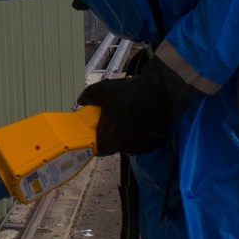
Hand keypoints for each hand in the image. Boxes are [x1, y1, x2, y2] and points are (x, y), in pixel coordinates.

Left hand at [77, 55, 202, 155]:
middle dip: (116, 135)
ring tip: (132, 118)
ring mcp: (140, 147)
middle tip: (118, 121)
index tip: (101, 133)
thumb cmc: (128, 93)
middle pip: (117, 146)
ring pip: (131, 144)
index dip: (100, 142)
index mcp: (108, 139)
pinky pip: (145, 142)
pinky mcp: (154, 144)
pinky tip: (144, 120)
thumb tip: (81, 100)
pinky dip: (144, 134)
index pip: (101, 149)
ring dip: (130, 134)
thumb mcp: (102, 90)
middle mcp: (124, 147)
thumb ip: (88, 96)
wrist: (158, 91)